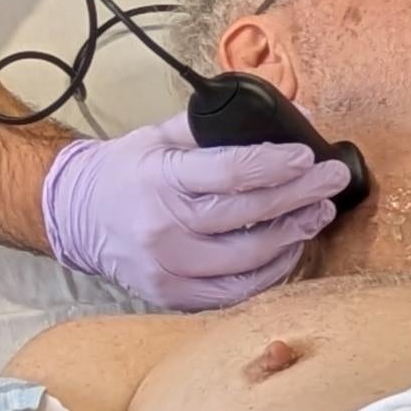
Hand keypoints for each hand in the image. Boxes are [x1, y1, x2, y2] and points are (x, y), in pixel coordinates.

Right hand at [39, 115, 350, 309]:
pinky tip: (288, 250)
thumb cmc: (129, 170)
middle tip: (332, 181)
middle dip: (298, 196)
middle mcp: (162, 227)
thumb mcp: (163, 134)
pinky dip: (268, 274)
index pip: (227, 173)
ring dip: (291, 237)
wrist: (77, 216)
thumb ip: (220, 124)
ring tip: (318, 214)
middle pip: (245, 216)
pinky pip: (232, 293)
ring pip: (245, 261)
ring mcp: (166, 268)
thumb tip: (288, 113)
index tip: (309, 156)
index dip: (274, 166)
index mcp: (159, 178)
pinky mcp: (170, 296)